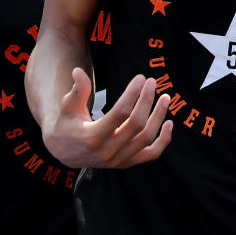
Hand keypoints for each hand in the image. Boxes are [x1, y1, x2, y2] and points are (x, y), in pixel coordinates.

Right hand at [42, 68, 172, 168]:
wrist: (66, 154)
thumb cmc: (67, 125)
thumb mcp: (68, 108)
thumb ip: (77, 91)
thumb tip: (78, 71)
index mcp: (92, 137)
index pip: (119, 113)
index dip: (132, 94)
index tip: (141, 78)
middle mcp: (107, 152)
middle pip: (136, 124)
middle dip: (147, 101)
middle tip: (152, 82)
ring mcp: (119, 160)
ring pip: (147, 138)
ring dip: (159, 116)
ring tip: (165, 97)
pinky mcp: (127, 163)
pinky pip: (151, 154)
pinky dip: (164, 140)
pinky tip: (169, 122)